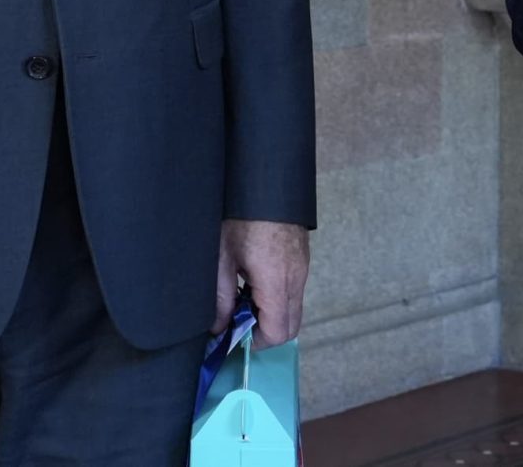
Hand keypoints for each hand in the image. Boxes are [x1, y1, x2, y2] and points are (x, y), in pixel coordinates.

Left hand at [213, 219, 309, 347]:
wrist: (266, 182)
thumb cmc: (240, 216)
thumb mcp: (222, 257)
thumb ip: (221, 297)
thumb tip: (219, 327)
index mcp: (276, 280)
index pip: (278, 332)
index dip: (255, 341)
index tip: (234, 334)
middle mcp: (296, 278)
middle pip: (291, 326)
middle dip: (264, 332)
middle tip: (238, 319)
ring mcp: (302, 268)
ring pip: (293, 309)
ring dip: (270, 313)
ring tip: (242, 295)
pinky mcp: (302, 260)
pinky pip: (294, 291)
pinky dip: (276, 298)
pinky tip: (252, 280)